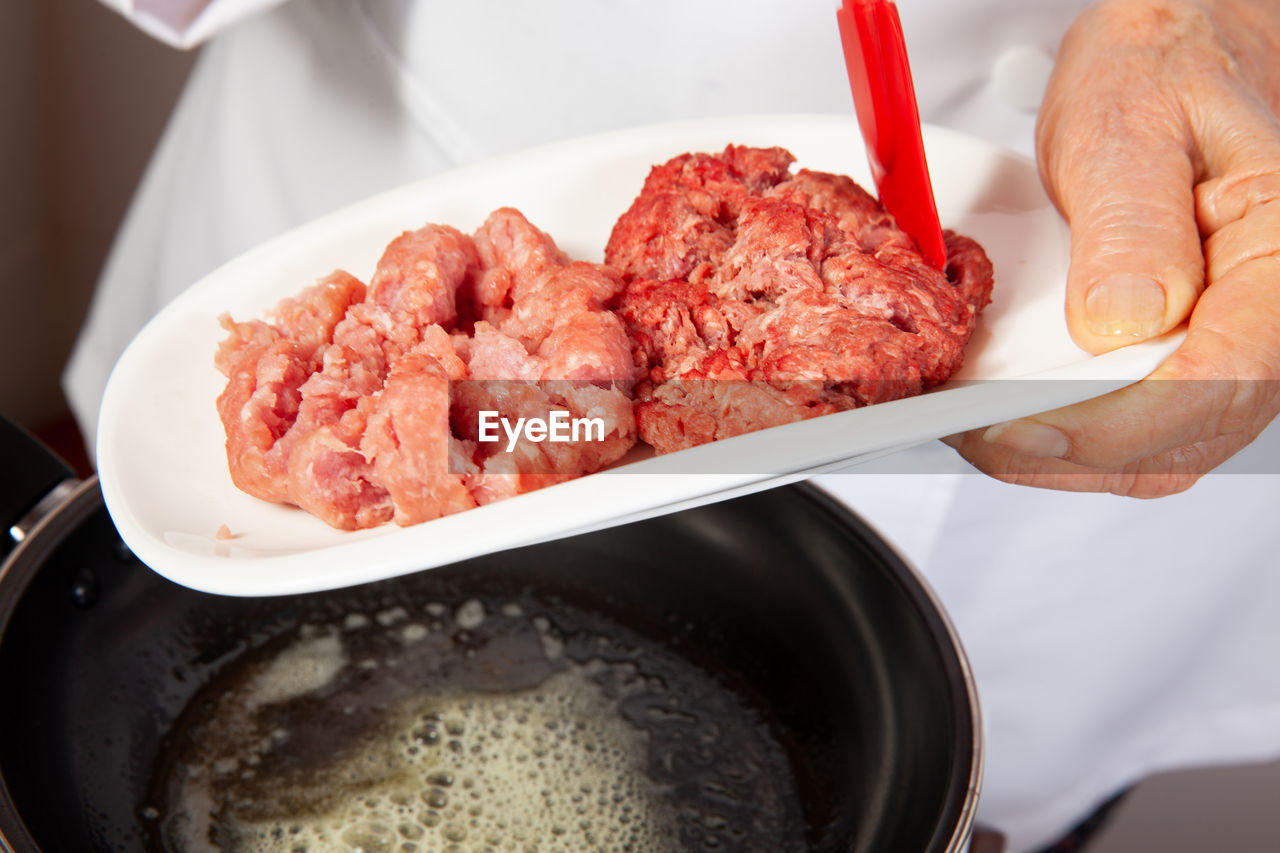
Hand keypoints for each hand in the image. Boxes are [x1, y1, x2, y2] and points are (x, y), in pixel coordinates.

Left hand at [949, 0, 1279, 496]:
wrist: (1177, 52)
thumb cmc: (1165, 71)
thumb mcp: (1132, 128)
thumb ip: (1131, 227)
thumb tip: (1115, 324)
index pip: (1217, 384)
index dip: (1110, 430)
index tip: (1018, 430)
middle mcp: (1272, 315)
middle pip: (1188, 439)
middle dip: (1073, 456)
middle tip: (978, 433)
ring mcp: (1238, 340)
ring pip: (1165, 445)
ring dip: (1070, 452)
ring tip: (987, 422)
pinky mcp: (1197, 348)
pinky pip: (1147, 419)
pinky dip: (1079, 427)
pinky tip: (1023, 404)